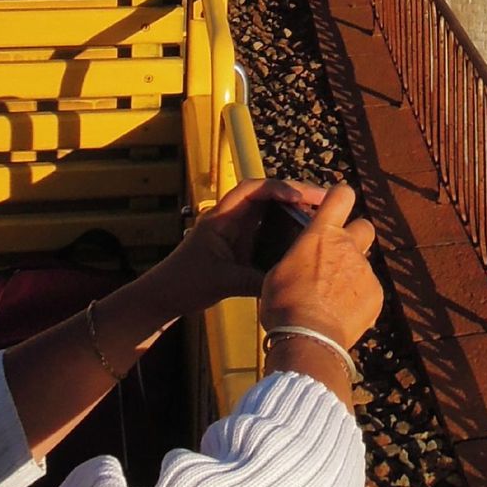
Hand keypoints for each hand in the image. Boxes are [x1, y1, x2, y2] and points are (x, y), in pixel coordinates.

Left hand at [142, 177, 329, 317]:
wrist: (162, 298)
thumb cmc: (183, 284)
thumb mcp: (222, 282)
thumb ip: (254, 280)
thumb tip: (289, 281)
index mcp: (221, 217)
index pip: (253, 190)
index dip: (279, 189)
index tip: (300, 197)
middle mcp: (231, 218)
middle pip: (267, 195)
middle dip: (295, 194)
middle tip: (324, 199)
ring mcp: (236, 231)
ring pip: (270, 211)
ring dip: (294, 209)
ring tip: (322, 212)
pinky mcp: (240, 245)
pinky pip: (268, 230)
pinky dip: (287, 228)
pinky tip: (305, 236)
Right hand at [258, 182, 381, 350]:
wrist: (308, 338)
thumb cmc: (284, 304)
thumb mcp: (278, 273)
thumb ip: (299, 257)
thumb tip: (302, 262)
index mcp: (321, 234)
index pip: (342, 195)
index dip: (340, 197)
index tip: (335, 206)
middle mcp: (348, 246)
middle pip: (364, 226)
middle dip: (355, 236)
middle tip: (338, 256)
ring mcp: (365, 270)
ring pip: (364, 263)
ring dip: (353, 273)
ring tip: (334, 296)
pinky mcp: (376, 294)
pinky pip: (370, 289)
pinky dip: (359, 298)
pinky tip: (342, 313)